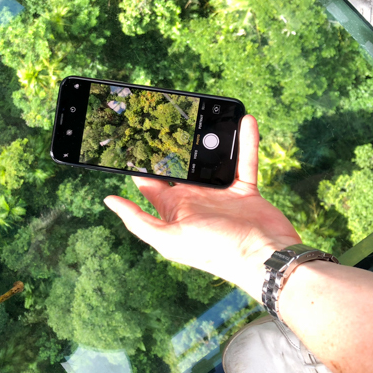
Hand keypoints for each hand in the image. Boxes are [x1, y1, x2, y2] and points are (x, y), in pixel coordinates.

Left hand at [104, 115, 299, 299]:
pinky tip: (244, 121)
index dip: (140, 164)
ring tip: (203, 114)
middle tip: (168, 116)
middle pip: (180, 165)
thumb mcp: (169, 238)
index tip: (132, 140)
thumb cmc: (214, 251)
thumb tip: (109, 200)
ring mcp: (220, 194)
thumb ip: (138, 220)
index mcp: (173, 209)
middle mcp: (194, 199)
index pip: (150, 181)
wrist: (263, 258)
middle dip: (174, 144)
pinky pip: (243, 160)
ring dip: (209, 140)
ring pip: (211, 159)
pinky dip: (245, 141)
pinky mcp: (244, 190)